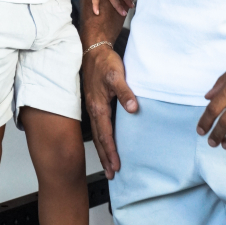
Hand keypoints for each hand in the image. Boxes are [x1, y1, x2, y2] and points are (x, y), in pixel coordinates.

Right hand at [82, 45, 137, 178]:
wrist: (93, 50)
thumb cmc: (104, 62)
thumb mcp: (116, 74)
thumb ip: (125, 92)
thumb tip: (132, 108)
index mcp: (98, 106)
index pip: (105, 134)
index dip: (111, 151)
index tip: (116, 166)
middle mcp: (94, 109)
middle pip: (99, 139)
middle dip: (105, 157)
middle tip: (111, 174)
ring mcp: (93, 107)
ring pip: (98, 133)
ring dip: (103, 150)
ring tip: (108, 164)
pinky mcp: (95, 103)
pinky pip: (99, 125)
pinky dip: (102, 137)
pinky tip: (107, 140)